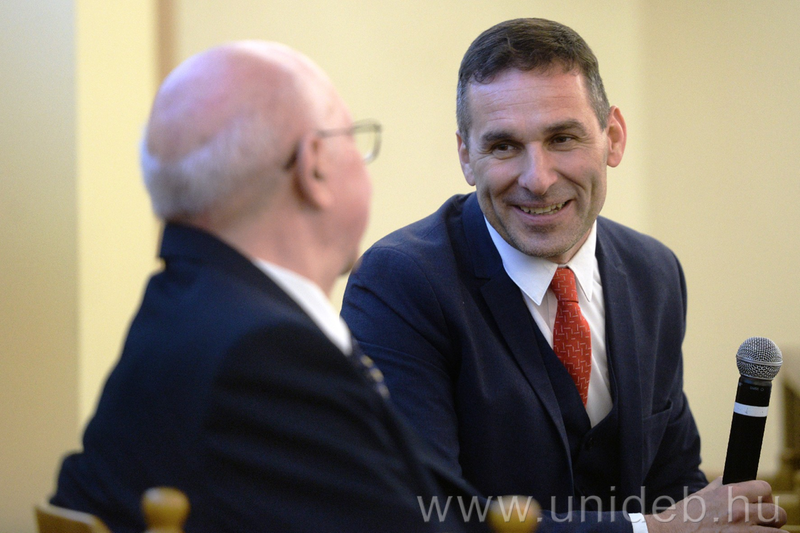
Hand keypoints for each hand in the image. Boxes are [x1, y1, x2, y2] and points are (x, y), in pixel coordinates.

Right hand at [644, 477, 785, 532]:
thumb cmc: (684, 516)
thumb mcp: (702, 494)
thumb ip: (721, 486)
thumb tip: (733, 479)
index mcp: (729, 494)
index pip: (764, 488)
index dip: (764, 496)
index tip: (760, 502)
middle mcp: (739, 512)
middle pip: (776, 512)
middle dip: (773, 518)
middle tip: (764, 522)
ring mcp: (742, 532)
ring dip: (772, 532)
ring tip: (761, 532)